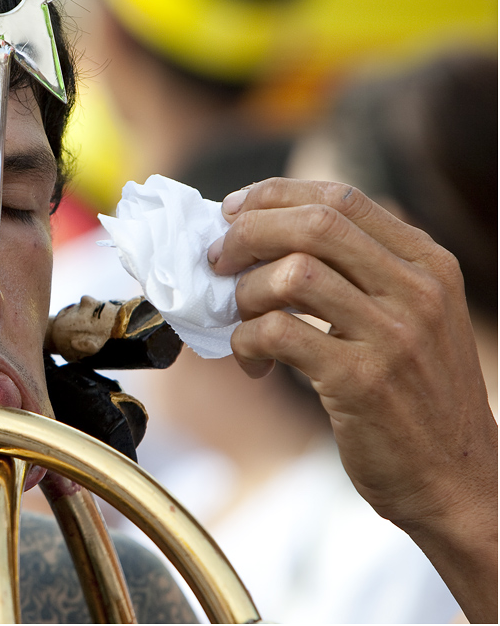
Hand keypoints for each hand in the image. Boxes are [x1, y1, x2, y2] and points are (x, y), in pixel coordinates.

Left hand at [208, 177, 496, 621]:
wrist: (457, 480)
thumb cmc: (417, 397)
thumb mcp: (413, 319)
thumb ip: (364, 273)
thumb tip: (271, 237)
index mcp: (428, 263)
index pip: (341, 198)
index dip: (275, 196)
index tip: (235, 210)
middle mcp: (417, 289)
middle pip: (313, 224)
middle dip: (247, 233)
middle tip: (217, 259)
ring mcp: (393, 334)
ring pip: (293, 273)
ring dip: (245, 293)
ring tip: (239, 320)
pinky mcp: (361, 379)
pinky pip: (278, 333)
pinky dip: (246, 343)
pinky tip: (251, 364)